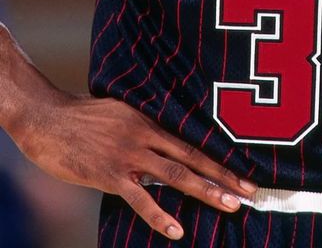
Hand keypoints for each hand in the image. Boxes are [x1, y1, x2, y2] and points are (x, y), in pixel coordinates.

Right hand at [15, 90, 255, 239]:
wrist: (48, 117)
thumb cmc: (81, 116)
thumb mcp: (120, 113)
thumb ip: (142, 129)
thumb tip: (160, 142)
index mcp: (150, 121)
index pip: (193, 143)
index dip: (219, 160)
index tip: (243, 174)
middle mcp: (146, 136)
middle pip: (193, 158)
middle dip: (224, 177)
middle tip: (251, 192)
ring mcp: (129, 155)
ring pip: (176, 175)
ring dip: (206, 191)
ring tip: (231, 206)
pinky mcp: (110, 173)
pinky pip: (140, 198)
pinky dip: (159, 214)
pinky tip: (177, 229)